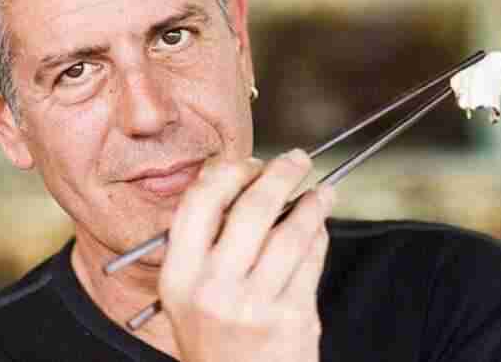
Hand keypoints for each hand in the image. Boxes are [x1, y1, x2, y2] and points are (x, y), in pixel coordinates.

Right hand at [158, 149, 335, 361]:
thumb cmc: (216, 339)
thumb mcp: (188, 294)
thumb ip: (205, 242)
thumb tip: (240, 179)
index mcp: (178, 276)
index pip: (200, 201)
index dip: (230, 172)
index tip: (251, 163)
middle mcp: (212, 289)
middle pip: (252, 208)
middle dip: (281, 174)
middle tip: (297, 161)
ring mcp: (254, 305)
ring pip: (292, 232)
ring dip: (313, 203)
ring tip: (322, 192)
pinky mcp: (292, 318)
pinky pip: (311, 261)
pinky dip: (319, 236)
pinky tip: (321, 226)